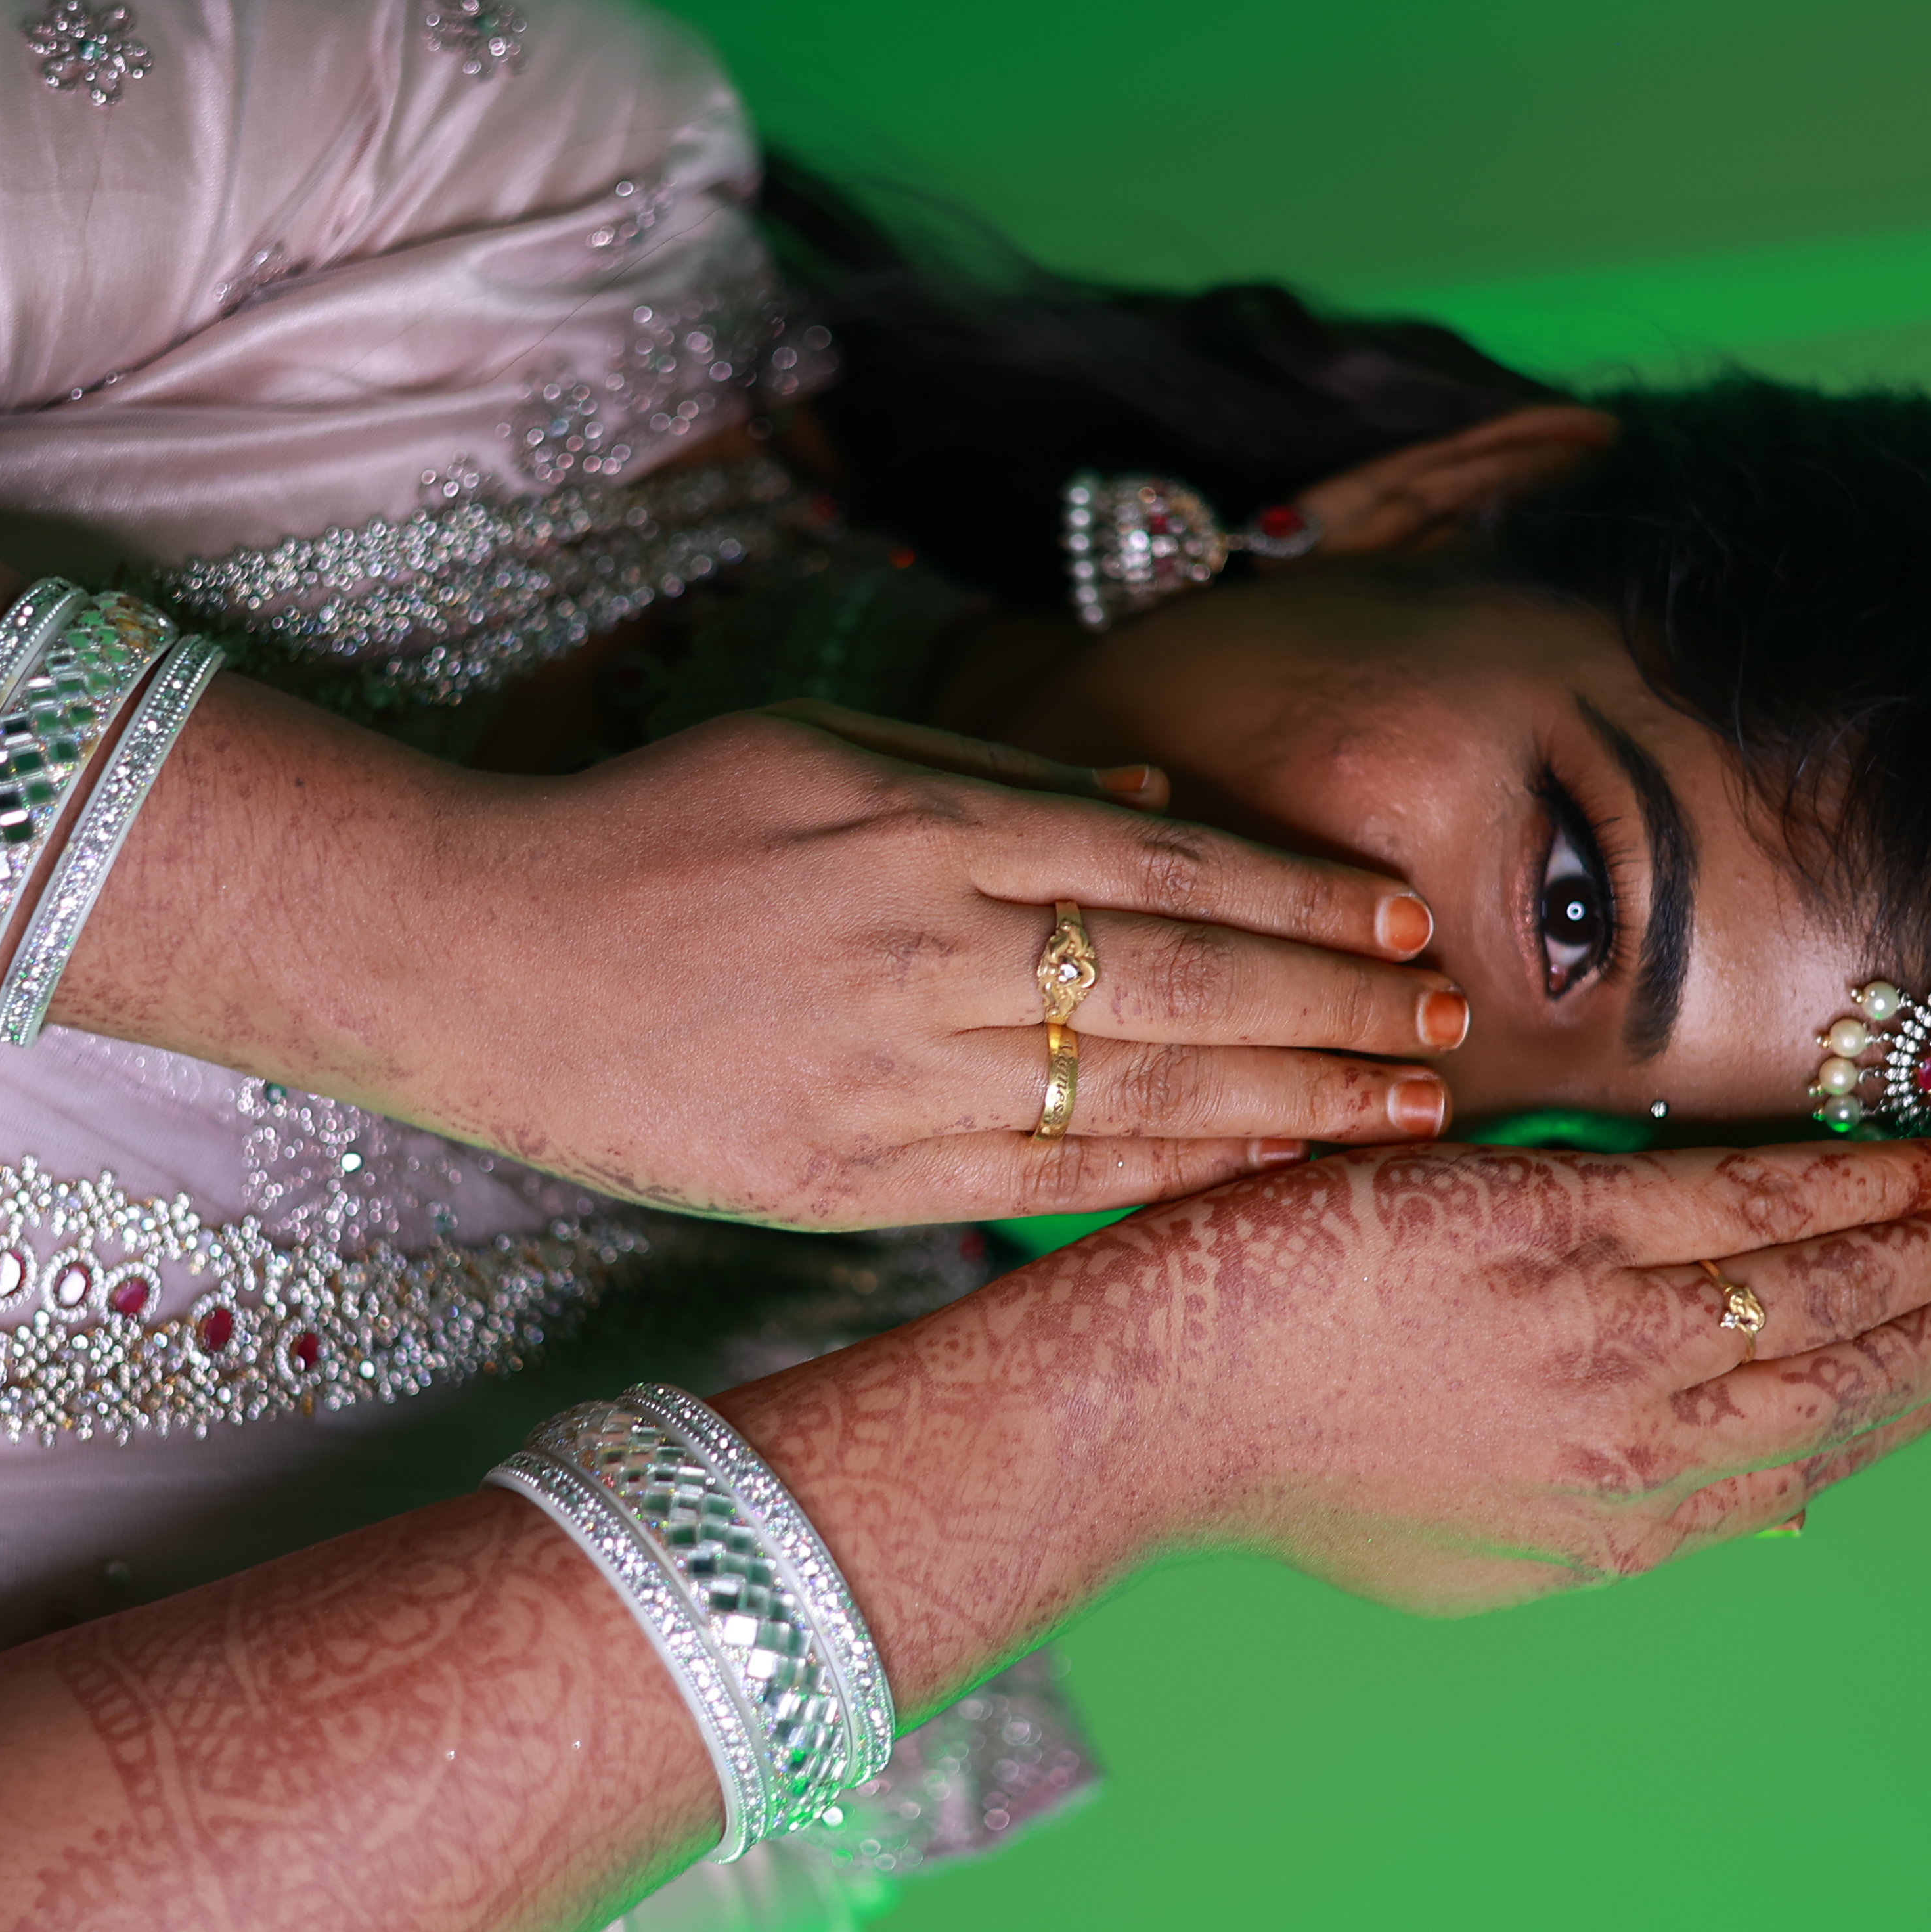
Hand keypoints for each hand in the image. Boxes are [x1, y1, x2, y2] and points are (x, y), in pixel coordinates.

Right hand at [414, 703, 1463, 1227]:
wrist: (477, 956)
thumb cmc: (649, 833)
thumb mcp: (818, 752)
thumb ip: (993, 780)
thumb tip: (1154, 811)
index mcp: (930, 832)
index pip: (1173, 868)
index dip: (1309, 901)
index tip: (1408, 923)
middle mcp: (931, 950)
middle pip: (1189, 982)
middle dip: (1341, 1009)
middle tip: (1454, 1030)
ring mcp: (894, 1074)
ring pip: (1140, 1092)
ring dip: (1293, 1105)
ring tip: (1406, 1116)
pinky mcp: (852, 1175)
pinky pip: (1045, 1179)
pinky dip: (1166, 1179)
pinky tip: (1259, 1178)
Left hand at [1093, 1138, 1930, 1607]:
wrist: (1157, 1407)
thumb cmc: (1285, 1458)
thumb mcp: (1464, 1545)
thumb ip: (1594, 1514)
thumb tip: (1711, 1494)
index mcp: (1616, 1529)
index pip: (1820, 1455)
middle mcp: (1637, 1446)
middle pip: (1861, 1374)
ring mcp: (1603, 1337)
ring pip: (1829, 1286)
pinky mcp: (1549, 1235)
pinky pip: (1742, 1207)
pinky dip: (1853, 1187)